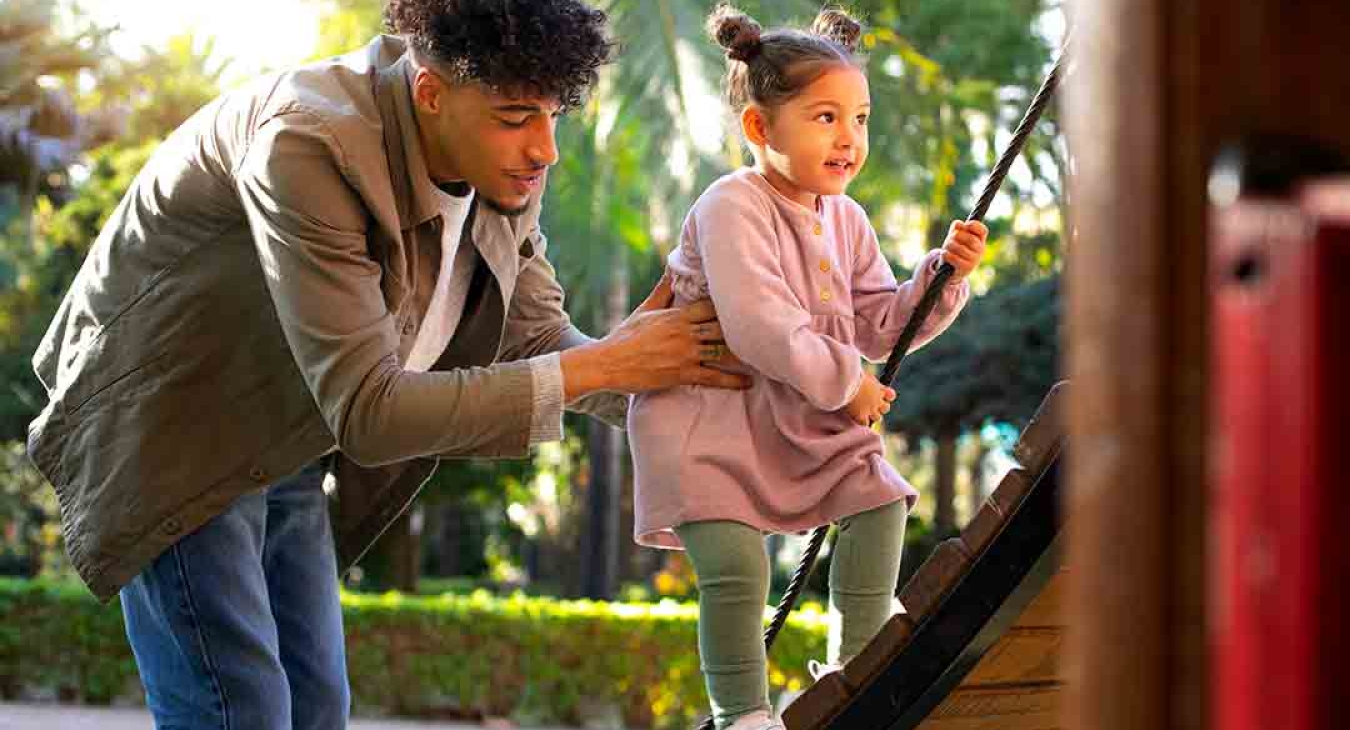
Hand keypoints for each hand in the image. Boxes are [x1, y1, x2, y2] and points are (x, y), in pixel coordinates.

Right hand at [560, 272, 750, 397]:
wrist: (608, 363)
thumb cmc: (625, 336)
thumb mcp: (645, 309)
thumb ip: (663, 290)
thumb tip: (671, 267)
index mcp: (678, 315)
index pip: (712, 305)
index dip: (731, 303)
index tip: (749, 302)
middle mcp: (685, 333)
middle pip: (723, 327)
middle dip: (744, 327)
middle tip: (767, 328)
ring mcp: (686, 354)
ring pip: (722, 350)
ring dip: (745, 353)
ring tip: (766, 354)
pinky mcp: (683, 373)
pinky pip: (713, 377)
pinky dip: (732, 380)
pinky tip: (748, 382)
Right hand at [845, 371, 894, 425]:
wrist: (844, 383)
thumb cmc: (852, 376)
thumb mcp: (866, 376)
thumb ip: (871, 381)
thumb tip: (871, 381)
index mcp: (880, 389)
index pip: (891, 395)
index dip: (888, 396)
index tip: (882, 395)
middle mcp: (877, 400)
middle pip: (886, 408)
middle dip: (880, 407)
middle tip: (871, 405)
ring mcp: (870, 410)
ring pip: (878, 418)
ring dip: (872, 415)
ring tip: (864, 412)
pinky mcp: (860, 416)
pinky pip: (865, 423)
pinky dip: (861, 421)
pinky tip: (856, 416)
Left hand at [941, 220, 987, 278]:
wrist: (952, 269)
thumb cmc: (955, 248)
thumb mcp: (956, 236)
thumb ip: (957, 228)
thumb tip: (958, 223)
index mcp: (980, 240)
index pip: (983, 231)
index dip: (975, 226)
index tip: (966, 224)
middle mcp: (980, 250)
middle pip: (970, 239)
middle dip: (957, 235)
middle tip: (951, 237)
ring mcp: (974, 260)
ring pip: (960, 248)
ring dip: (949, 245)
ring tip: (946, 246)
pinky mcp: (966, 268)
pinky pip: (954, 257)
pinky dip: (946, 254)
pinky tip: (944, 253)